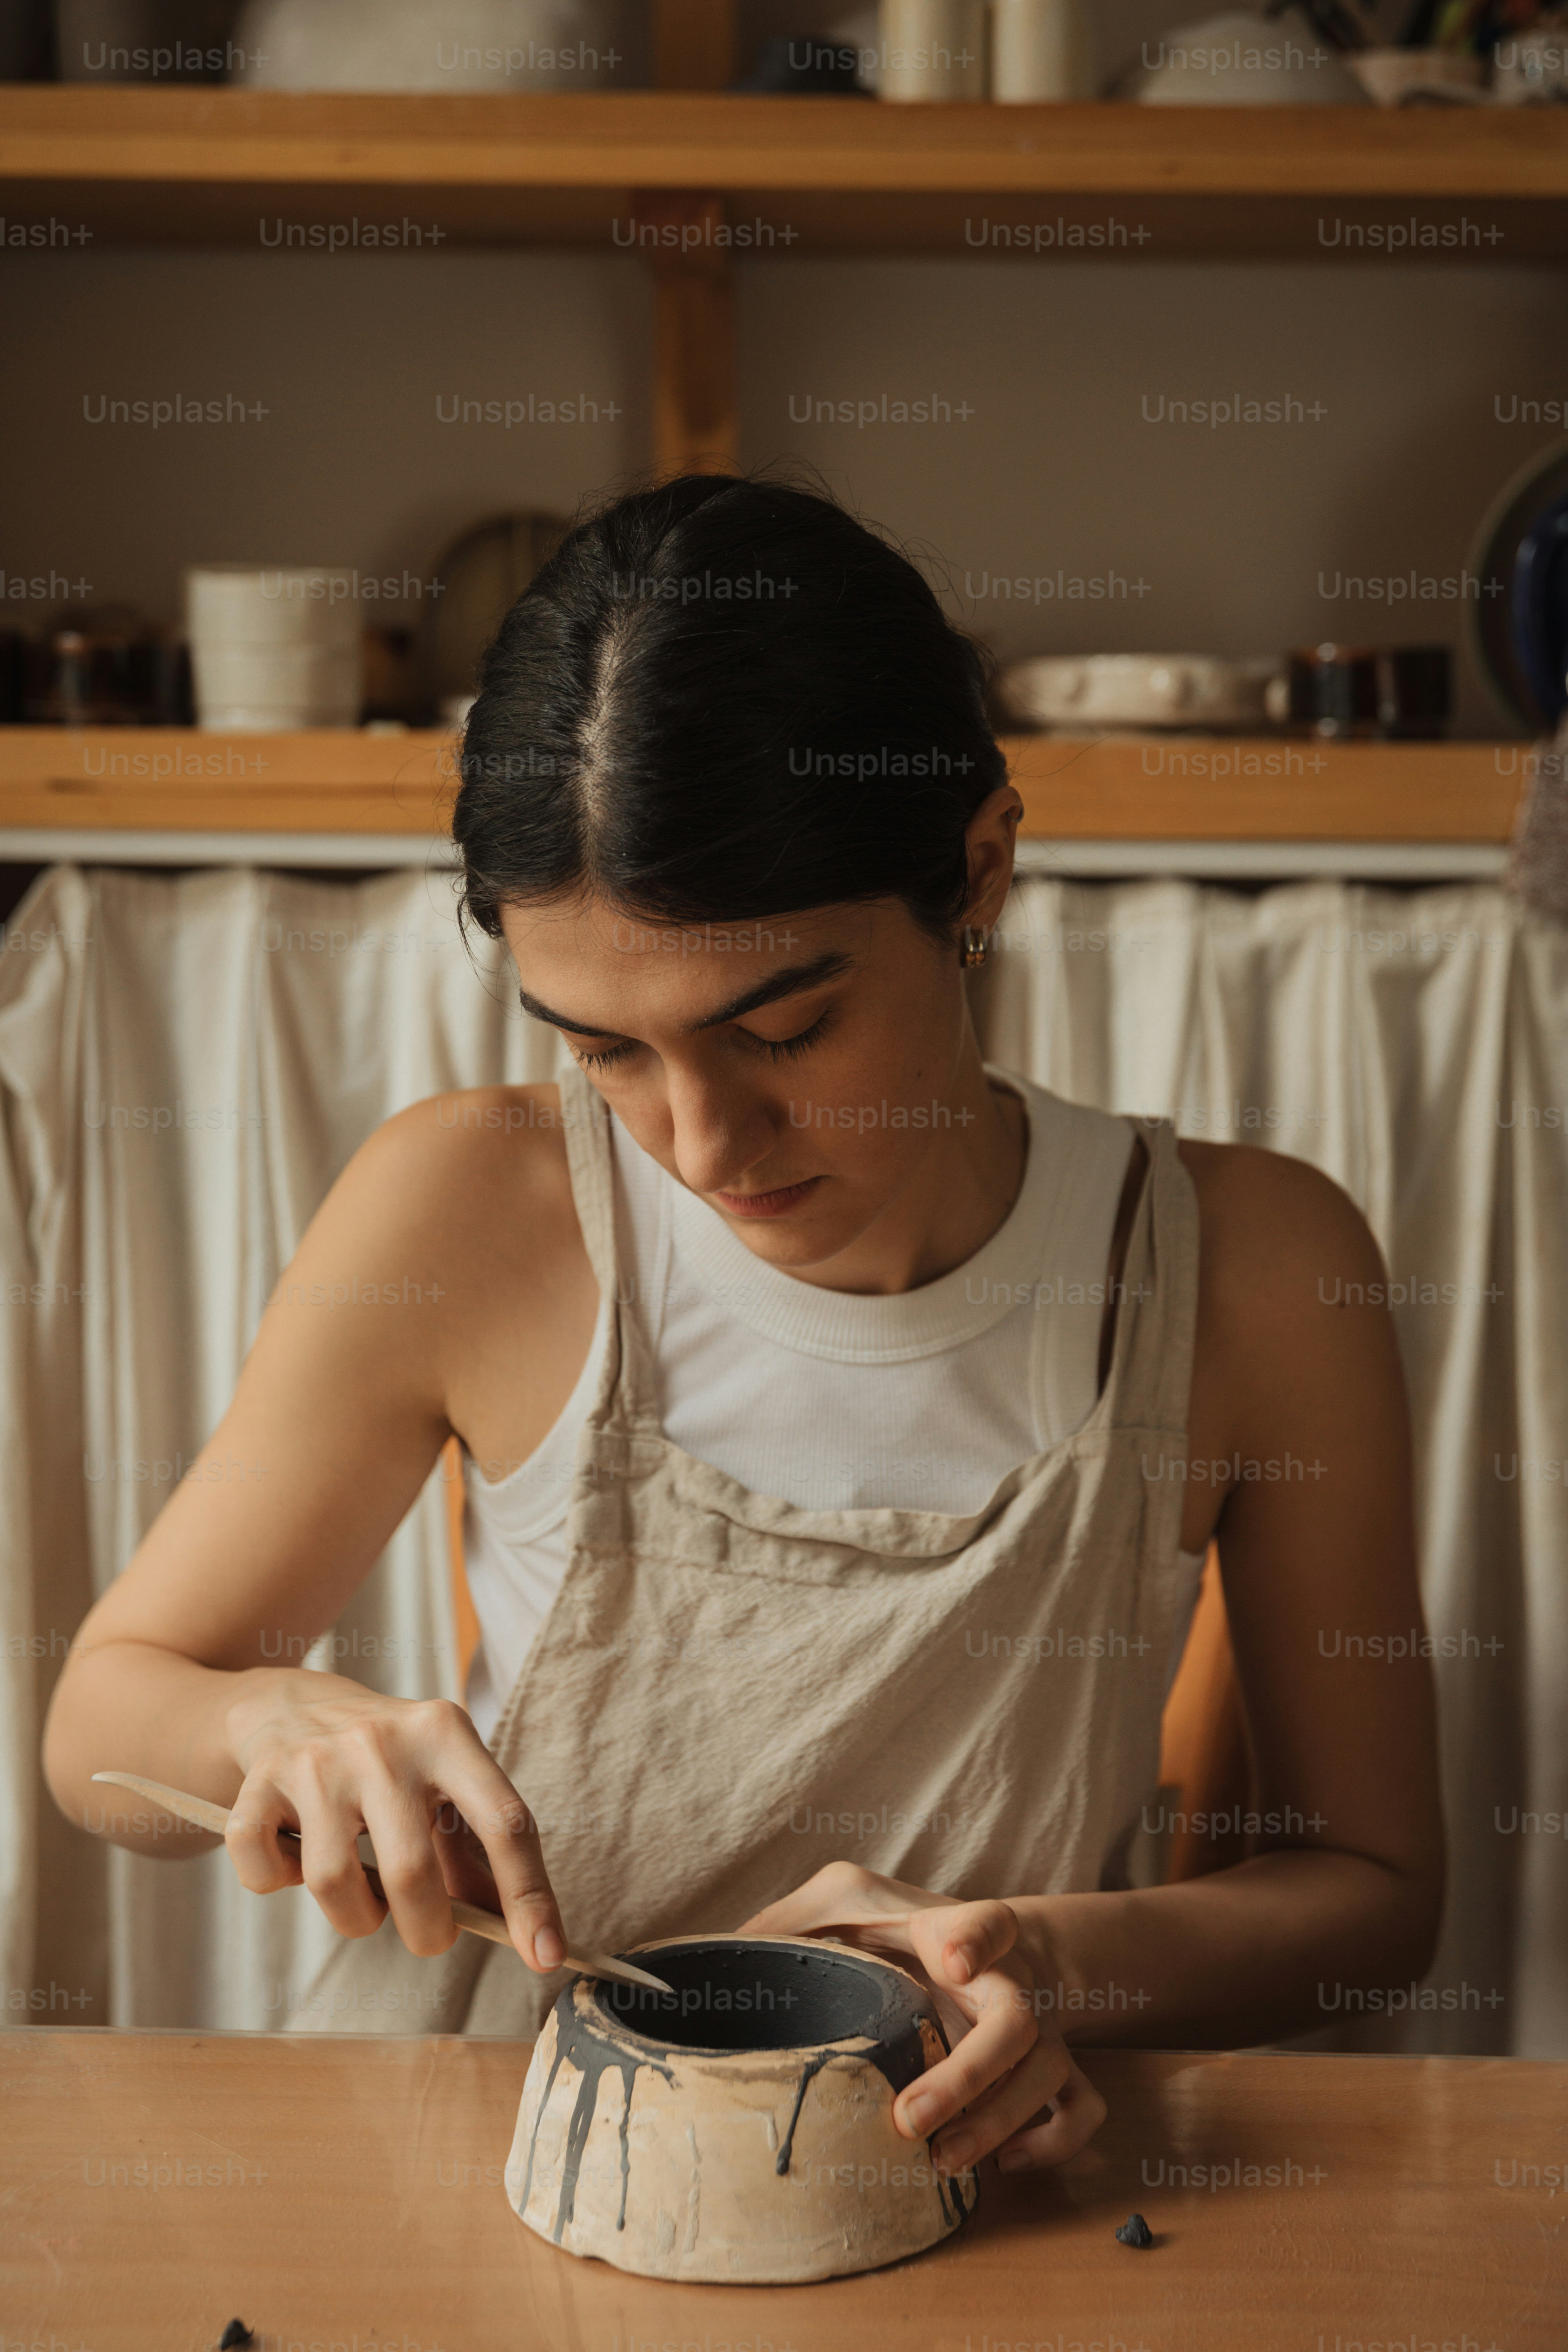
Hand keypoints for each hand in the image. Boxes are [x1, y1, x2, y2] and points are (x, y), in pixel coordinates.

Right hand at [221, 1667, 565, 1971]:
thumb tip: (526, 1933)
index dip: (530, 1896)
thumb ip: (478, 1852)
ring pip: (334, 1883)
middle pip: (411, 1872)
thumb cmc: (387, 1761)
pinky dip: (276, 1884)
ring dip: (354, 1917)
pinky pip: (261, 1871)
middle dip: (426, 1931)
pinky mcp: (260, 1779)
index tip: (547, 1957)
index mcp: (446, 1734)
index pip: (505, 1821)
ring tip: (359, 1891)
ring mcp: (318, 1759)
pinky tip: (295, 1858)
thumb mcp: (443, 1781)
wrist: (293, 1704)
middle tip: (427, 1930)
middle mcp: (384, 1742)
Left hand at [740, 1860, 1104, 2175]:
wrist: (984, 1948)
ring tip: (940, 2160)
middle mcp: (1005, 1980)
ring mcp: (1036, 2026)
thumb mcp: (841, 1901)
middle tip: (909, 2120)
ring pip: (1048, 2073)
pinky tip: (1004, 2162)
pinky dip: (1052, 2141)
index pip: (984, 1920)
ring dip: (997, 2124)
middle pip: (1016, 2021)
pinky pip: (1082, 2107)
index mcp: (954, 1932)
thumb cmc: (896, 1928)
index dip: (974, 1937)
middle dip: (970, 2077)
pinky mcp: (1052, 2067)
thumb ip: (789, 1920)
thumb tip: (718, 1955)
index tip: (948, 1958)